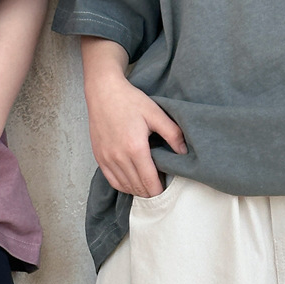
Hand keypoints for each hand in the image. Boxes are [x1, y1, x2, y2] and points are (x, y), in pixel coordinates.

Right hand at [84, 63, 186, 197]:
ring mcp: (107, 159)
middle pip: (138, 187)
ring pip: (125, 186)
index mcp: (135, 148)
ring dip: (138, 190)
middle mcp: (119, 157)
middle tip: (160, 187)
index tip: (167, 188)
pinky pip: (112, 181)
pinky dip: (124, 186)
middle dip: (150, 191)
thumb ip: (172, 133)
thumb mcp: (155, 113)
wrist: (103, 92)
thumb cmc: (129, 100)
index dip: (159, 190)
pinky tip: (132, 183)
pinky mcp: (99, 157)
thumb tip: (184, 152)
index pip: (149, 181)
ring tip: (148, 186)